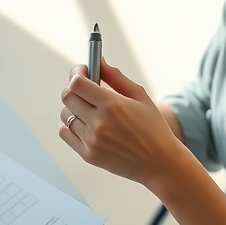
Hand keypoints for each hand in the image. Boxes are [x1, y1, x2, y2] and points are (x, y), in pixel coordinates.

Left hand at [59, 59, 184, 187]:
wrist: (160, 163)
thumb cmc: (154, 128)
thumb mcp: (140, 96)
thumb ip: (116, 77)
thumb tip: (99, 62)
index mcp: (113, 105)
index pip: (77, 83)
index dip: (76, 73)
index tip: (82, 71)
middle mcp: (99, 123)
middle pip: (67, 97)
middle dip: (73, 88)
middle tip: (84, 88)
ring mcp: (92, 140)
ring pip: (66, 115)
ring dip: (73, 107)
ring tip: (88, 109)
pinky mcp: (88, 155)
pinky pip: (65, 133)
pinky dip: (71, 126)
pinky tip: (85, 124)